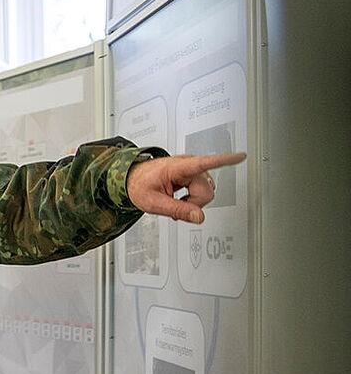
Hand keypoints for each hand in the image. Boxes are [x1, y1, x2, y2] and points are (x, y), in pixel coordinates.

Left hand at [126, 151, 246, 223]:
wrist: (132, 178)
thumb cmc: (139, 184)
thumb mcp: (153, 202)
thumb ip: (177, 210)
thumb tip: (199, 217)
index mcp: (178, 167)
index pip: (206, 162)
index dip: (225, 160)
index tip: (241, 156)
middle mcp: (189, 165)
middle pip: (207, 191)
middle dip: (194, 203)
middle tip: (175, 206)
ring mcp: (192, 170)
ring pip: (206, 192)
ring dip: (193, 201)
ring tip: (175, 200)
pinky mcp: (194, 175)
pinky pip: (201, 191)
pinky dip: (192, 199)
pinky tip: (180, 199)